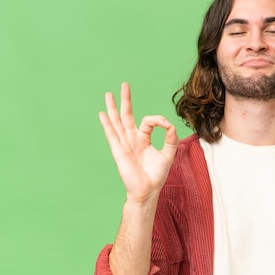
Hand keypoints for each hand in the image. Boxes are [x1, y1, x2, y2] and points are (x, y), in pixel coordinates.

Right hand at [99, 82, 178, 201]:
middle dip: (126, 100)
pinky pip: (112, 135)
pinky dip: (107, 124)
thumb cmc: (157, 175)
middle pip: (126, 116)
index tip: (167, 125)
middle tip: (124, 84)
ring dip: (113, 108)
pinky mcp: (119, 151)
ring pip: (117, 122)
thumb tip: (171, 125)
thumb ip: (171, 138)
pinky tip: (102, 114)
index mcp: (143, 139)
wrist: (148, 190)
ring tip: (108, 94)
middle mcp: (132, 139)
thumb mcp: (168, 154)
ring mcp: (124, 144)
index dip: (158, 120)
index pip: (147, 121)